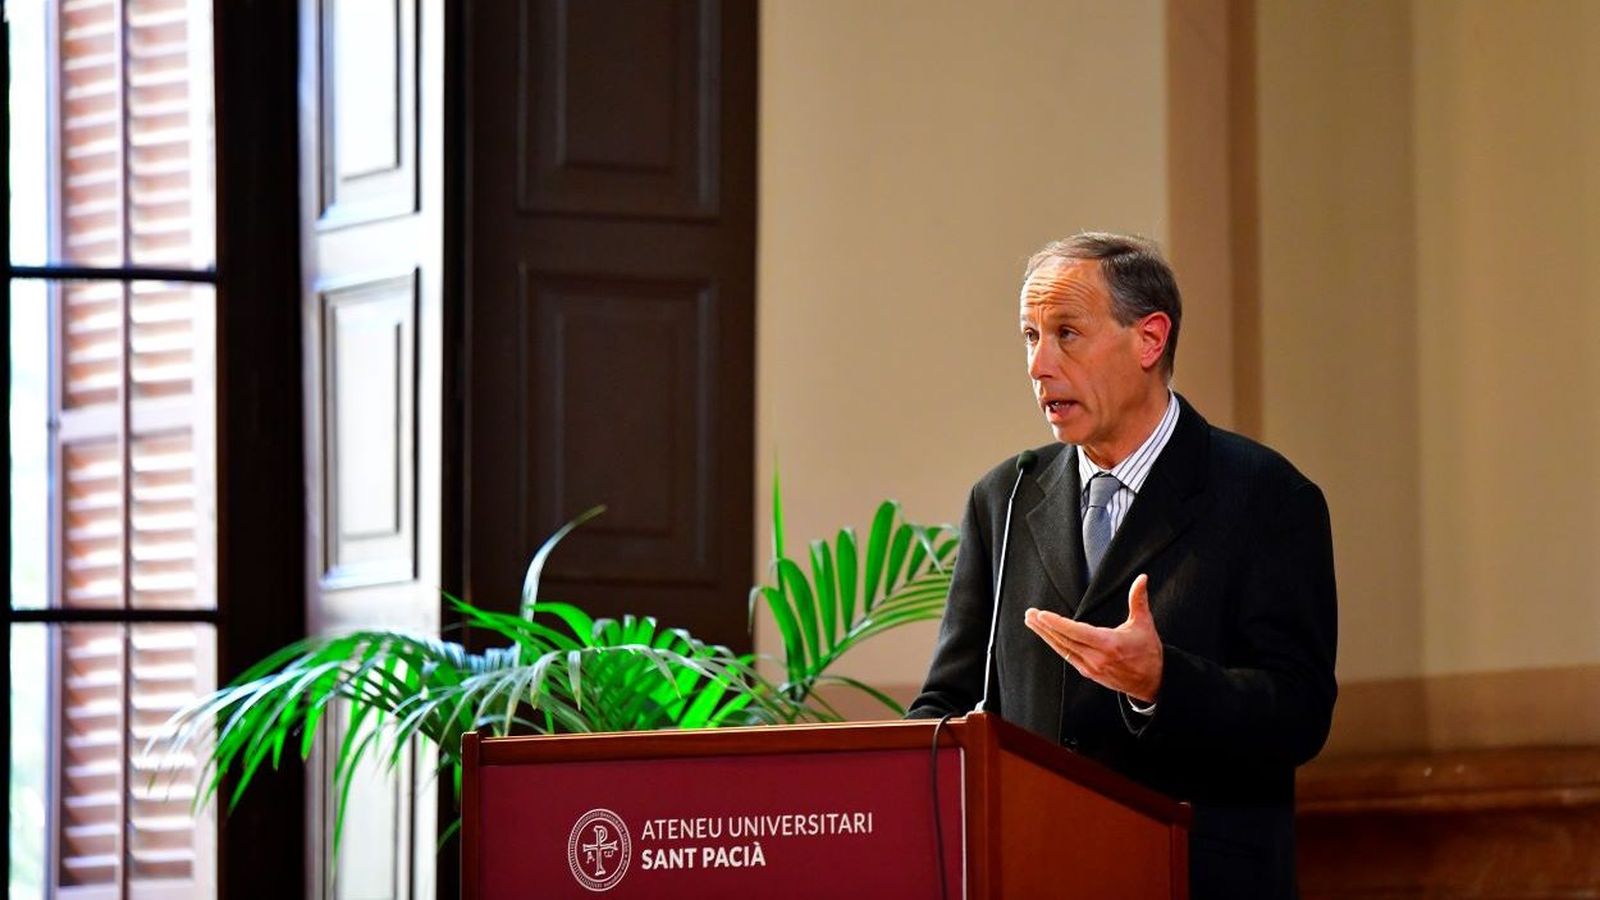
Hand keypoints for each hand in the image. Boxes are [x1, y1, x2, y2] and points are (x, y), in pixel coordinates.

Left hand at [1023, 573, 1163, 702]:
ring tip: (1032, 622)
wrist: (1153, 682)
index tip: (1042, 615)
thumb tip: (1141, 579)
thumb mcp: (1145, 624)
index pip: (1076, 632)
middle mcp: (1097, 658)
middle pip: (1064, 640)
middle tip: (1030, 614)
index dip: (1057, 624)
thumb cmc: (1148, 652)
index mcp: (1109, 644)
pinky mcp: (1089, 673)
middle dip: (1044, 627)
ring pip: (1063, 650)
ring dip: (1046, 636)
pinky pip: (1068, 657)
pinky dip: (1056, 645)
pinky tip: (1048, 637)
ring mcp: (1091, 667)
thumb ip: (1138, 599)